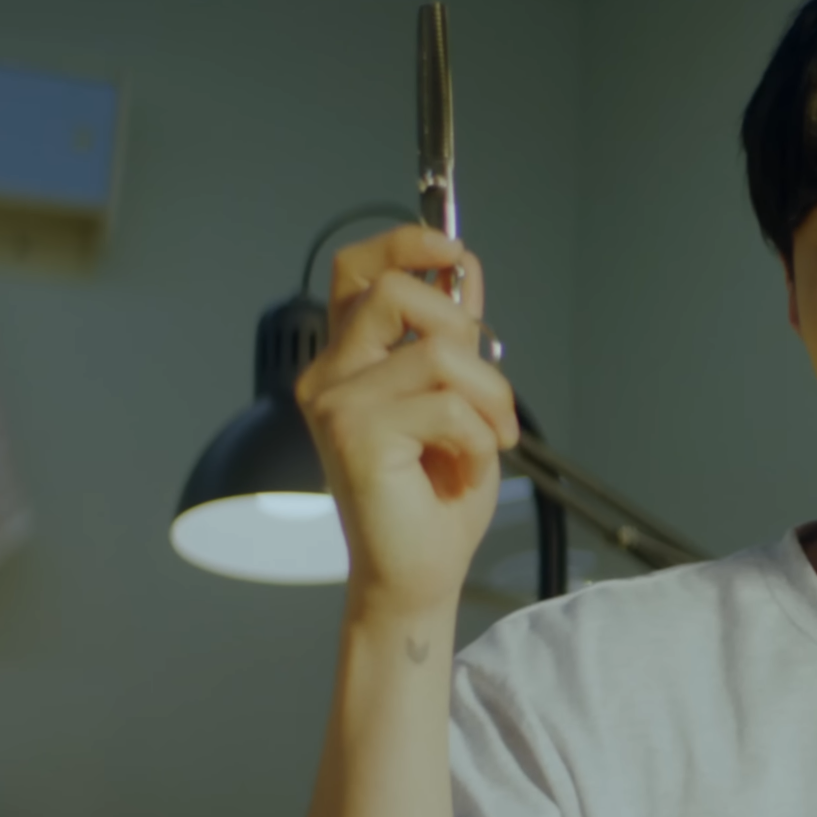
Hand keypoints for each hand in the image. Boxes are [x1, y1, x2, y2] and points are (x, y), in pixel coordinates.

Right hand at [293, 224, 518, 614]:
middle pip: (396, 291)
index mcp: (347, 361)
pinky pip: (448, 405)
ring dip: (488, 397)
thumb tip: (463, 269)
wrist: (416, 573)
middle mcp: (329, 375)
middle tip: (485, 392)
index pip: (356, 270)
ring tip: (488, 440)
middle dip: (465, 330)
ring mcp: (335, 403)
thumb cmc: (434, 496)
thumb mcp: (459, 400)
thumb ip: (455, 337)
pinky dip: (479, 438)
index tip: (453, 249)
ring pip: (437, 351)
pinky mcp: (355, 433)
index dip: (405, 242)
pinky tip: (464, 469)